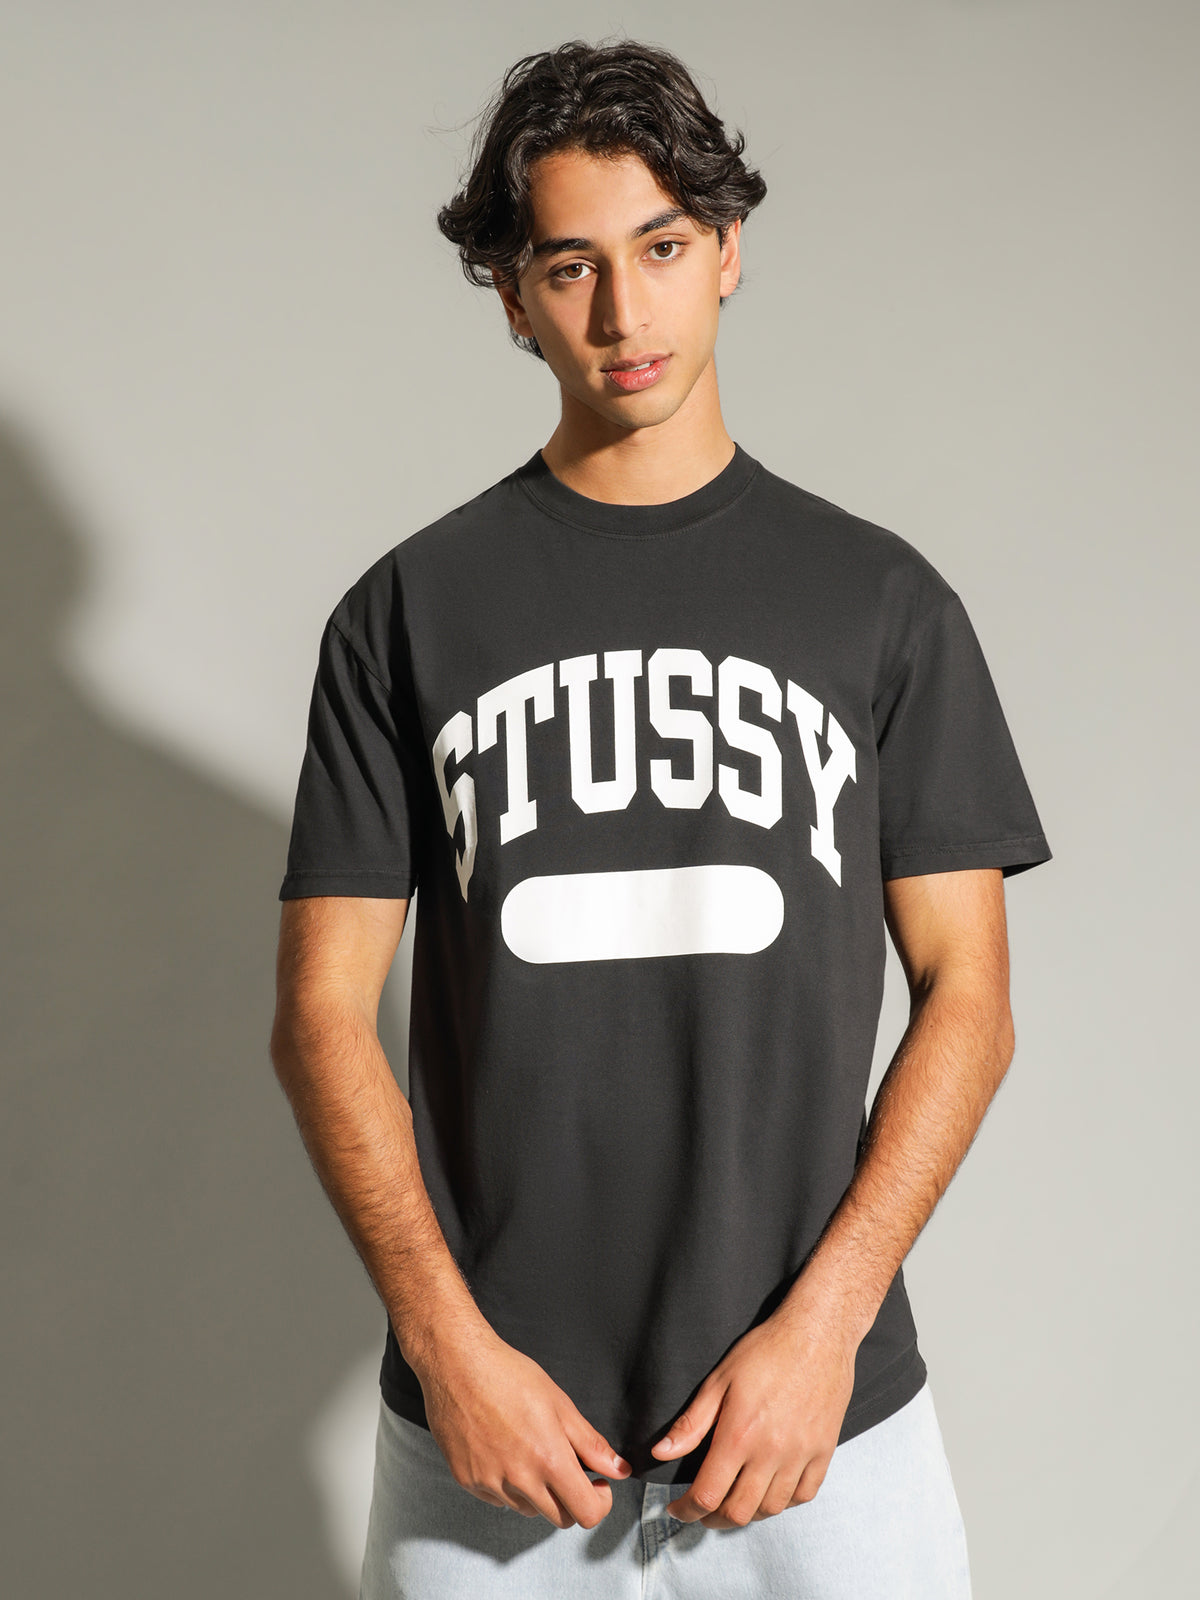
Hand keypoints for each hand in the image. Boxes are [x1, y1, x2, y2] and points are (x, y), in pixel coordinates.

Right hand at [414, 1319, 632, 1527]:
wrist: (458, 1364)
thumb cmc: (509, 1375)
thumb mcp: (560, 1404)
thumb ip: (591, 1443)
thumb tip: (619, 1469)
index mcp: (549, 1460)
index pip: (586, 1513)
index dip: (600, 1503)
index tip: (597, 1485)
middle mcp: (519, 1479)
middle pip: (559, 1518)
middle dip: (571, 1499)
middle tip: (567, 1468)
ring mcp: (490, 1483)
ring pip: (527, 1509)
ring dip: (537, 1492)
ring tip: (529, 1451)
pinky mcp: (467, 1480)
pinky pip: (498, 1499)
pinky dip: (507, 1485)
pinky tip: (503, 1452)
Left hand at [651, 1299, 857, 1528]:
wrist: (817, 1334)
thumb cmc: (766, 1351)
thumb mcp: (719, 1380)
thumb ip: (691, 1423)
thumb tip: (661, 1452)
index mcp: (739, 1435)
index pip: (707, 1495)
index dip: (686, 1510)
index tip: (678, 1508)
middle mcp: (771, 1453)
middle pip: (739, 1512)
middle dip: (713, 1519)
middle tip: (702, 1510)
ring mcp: (801, 1455)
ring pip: (771, 1509)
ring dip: (748, 1513)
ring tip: (734, 1500)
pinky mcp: (824, 1452)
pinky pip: (803, 1495)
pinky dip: (784, 1503)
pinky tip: (771, 1490)